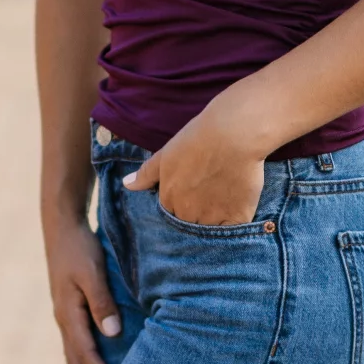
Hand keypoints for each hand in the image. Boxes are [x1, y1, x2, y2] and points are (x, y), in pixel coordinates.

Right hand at [42, 205, 121, 363]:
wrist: (61, 227)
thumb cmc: (80, 247)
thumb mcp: (92, 271)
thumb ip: (101, 302)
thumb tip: (113, 333)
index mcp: (69, 314)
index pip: (87, 353)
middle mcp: (64, 321)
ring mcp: (64, 318)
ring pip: (73, 360)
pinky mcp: (68, 312)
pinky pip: (74, 348)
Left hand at [122, 105, 264, 225]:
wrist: (233, 133)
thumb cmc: (198, 138)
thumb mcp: (166, 154)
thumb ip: (146, 174)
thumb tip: (126, 184)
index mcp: (170, 199)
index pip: (170, 214)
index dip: (180, 203)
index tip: (191, 191)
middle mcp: (189, 214)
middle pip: (190, 224)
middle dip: (195, 214)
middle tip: (208, 193)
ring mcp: (214, 218)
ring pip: (210, 230)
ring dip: (214, 220)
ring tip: (222, 199)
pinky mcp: (238, 217)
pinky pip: (233, 230)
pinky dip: (233, 224)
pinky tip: (236, 206)